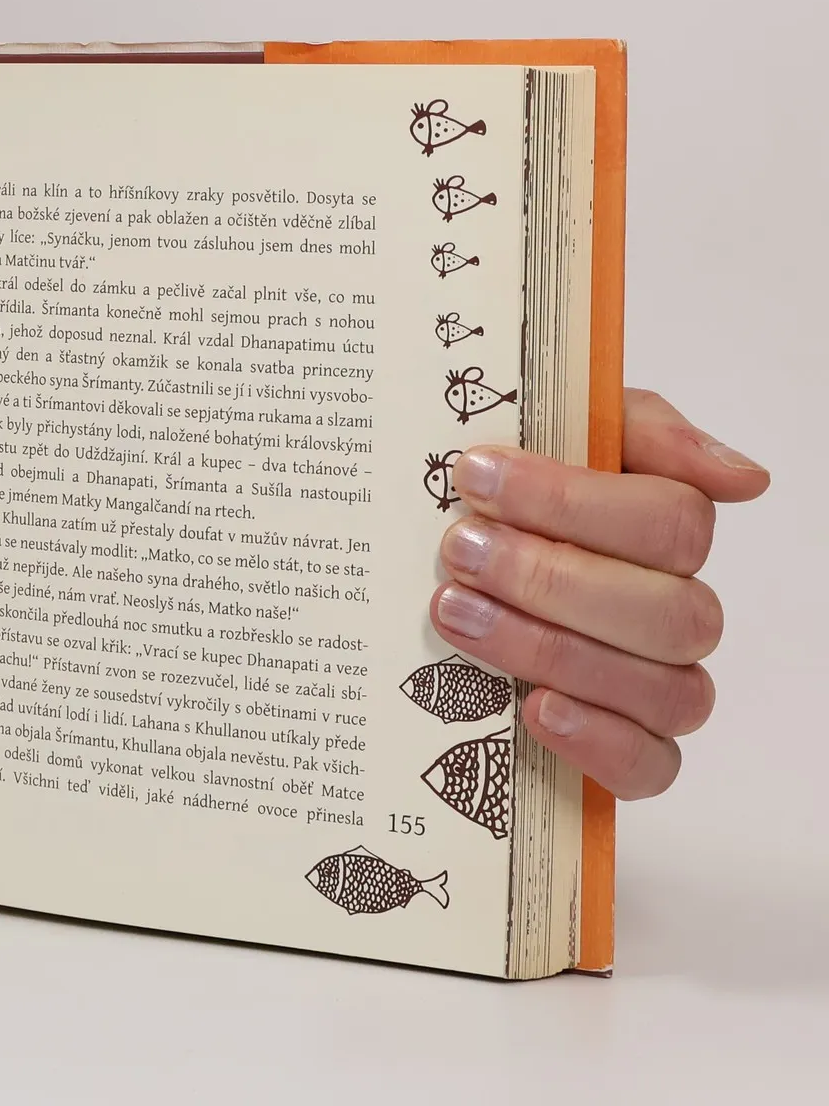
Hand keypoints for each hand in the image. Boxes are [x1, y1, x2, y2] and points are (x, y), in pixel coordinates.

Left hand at [431, 389, 768, 798]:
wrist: (446, 553)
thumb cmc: (505, 492)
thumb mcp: (555, 425)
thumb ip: (639, 428)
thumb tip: (745, 477)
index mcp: (664, 529)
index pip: (671, 520)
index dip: (571, 500)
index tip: (476, 474)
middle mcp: (676, 609)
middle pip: (668, 611)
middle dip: (550, 576)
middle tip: (459, 548)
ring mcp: (660, 683)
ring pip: (661, 687)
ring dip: (550, 648)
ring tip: (456, 612)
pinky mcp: (632, 750)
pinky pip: (653, 766)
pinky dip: (598, 740)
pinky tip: (535, 708)